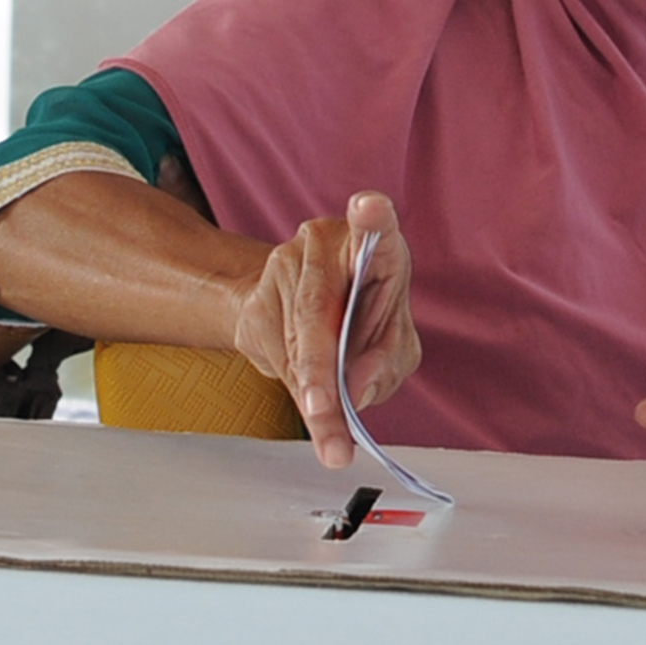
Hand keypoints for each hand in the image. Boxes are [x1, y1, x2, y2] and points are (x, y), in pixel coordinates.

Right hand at [233, 191, 418, 466]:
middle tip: (327, 416)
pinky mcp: (253, 296)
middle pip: (318, 309)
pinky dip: (293, 384)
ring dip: (309, 393)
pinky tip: (308, 392)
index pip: (377, 227)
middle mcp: (326, 244)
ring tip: (331, 436)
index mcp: (376, 246)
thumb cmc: (361, 320)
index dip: (373, 218)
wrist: (296, 309)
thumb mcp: (392, 344)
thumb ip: (385, 365)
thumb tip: (356, 390)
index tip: (369, 208)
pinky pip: (271, 353)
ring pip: (291, 340)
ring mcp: (283, 264)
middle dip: (322, 372)